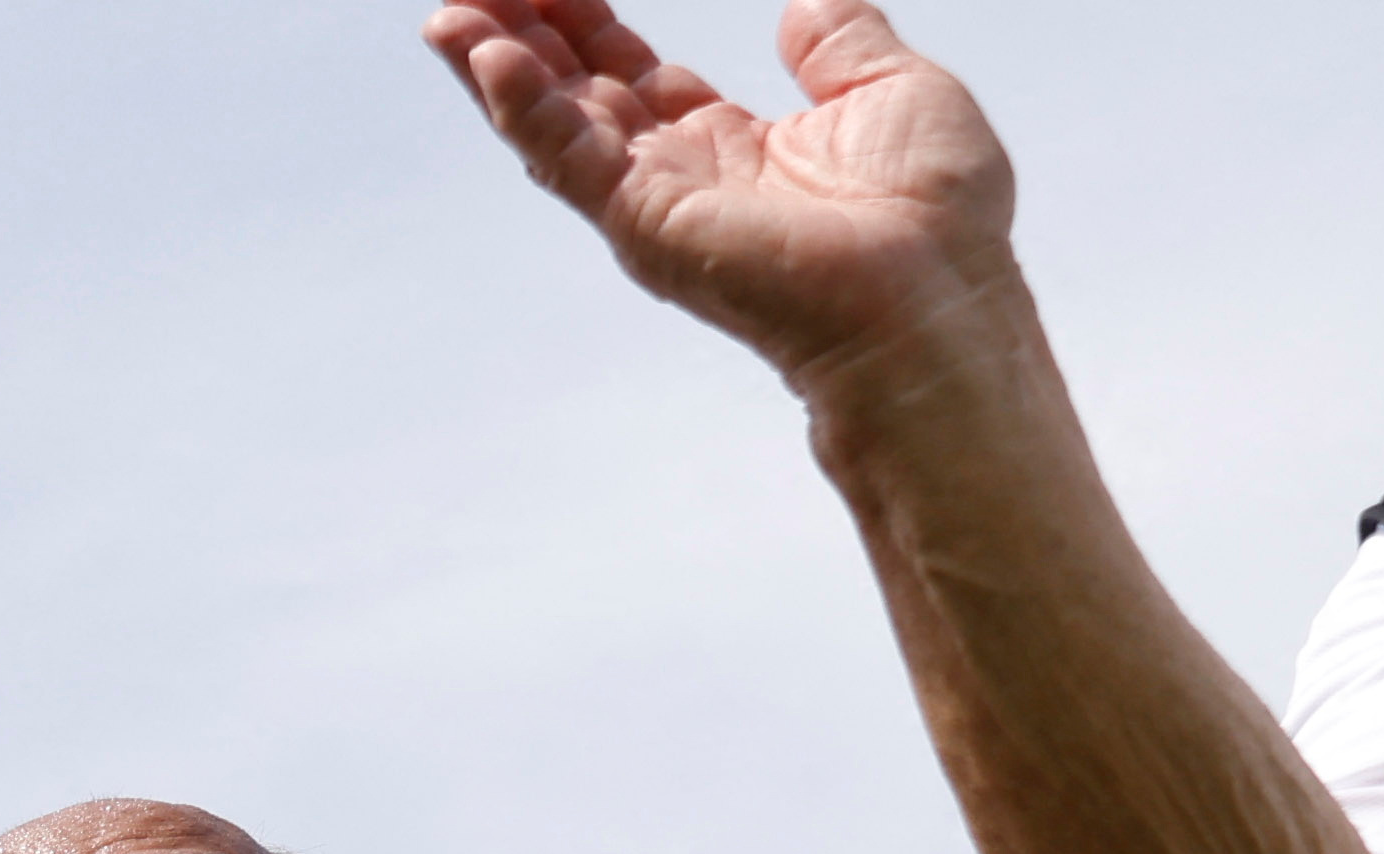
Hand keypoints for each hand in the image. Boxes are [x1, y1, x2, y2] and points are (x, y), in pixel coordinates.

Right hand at [422, 0, 1023, 399]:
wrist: (931, 294)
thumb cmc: (934, 213)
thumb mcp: (893, 86)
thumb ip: (839, 42)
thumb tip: (801, 6)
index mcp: (730, 144)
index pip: (631, 73)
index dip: (586, 21)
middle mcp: (676, 174)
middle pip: (575, 90)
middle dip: (522, 33)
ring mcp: (653, 201)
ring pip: (551, 121)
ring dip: (496, 66)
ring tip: (449, 15)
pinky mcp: (645, 222)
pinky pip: (568, 156)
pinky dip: (525, 107)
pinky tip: (492, 58)